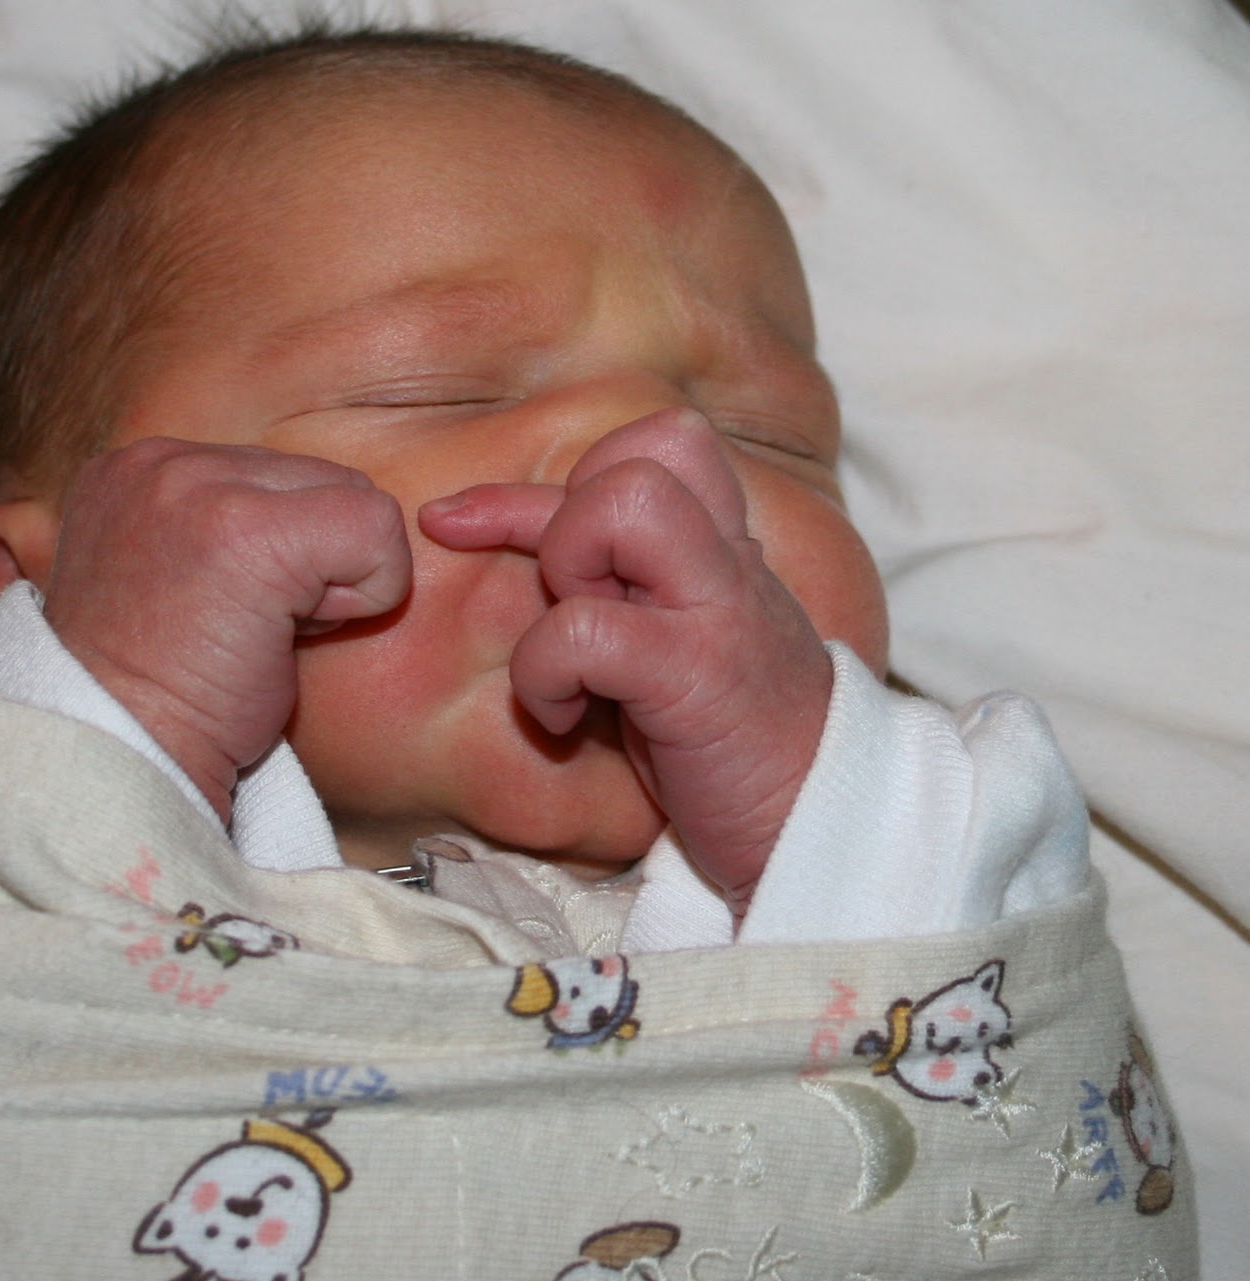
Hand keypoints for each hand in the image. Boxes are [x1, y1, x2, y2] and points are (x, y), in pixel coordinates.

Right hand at [44, 437, 410, 819]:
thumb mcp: (170, 580)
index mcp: (136, 470)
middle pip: (322, 476)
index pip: (276, 474)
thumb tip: (328, 517)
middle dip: (317, 560)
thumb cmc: (162, 696)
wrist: (127, 756)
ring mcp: (201, 488)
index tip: (231, 615)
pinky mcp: (251, 532)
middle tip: (254, 631)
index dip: (287, 555)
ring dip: (337, 579)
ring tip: (263, 632)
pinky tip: (296, 637)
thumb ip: (227, 531)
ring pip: (355, 497)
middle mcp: (161, 462)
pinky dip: (370, 593)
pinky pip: (377, 529)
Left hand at [419, 408, 831, 914]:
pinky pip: (581, 629)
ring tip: (576, 656)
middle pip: (638, 455)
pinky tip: (562, 722)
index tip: (461, 523)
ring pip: (618, 506)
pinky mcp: (695, 672)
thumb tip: (497, 526)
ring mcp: (717, 607)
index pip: (636, 454)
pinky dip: (544, 675)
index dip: (534, 489)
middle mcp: (727, 559)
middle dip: (565, 520)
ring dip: (563, 578)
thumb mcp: (665, 643)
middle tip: (572, 608)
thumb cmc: (727, 744)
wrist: (819, 826)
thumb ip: (609, 582)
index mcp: (722, 548)